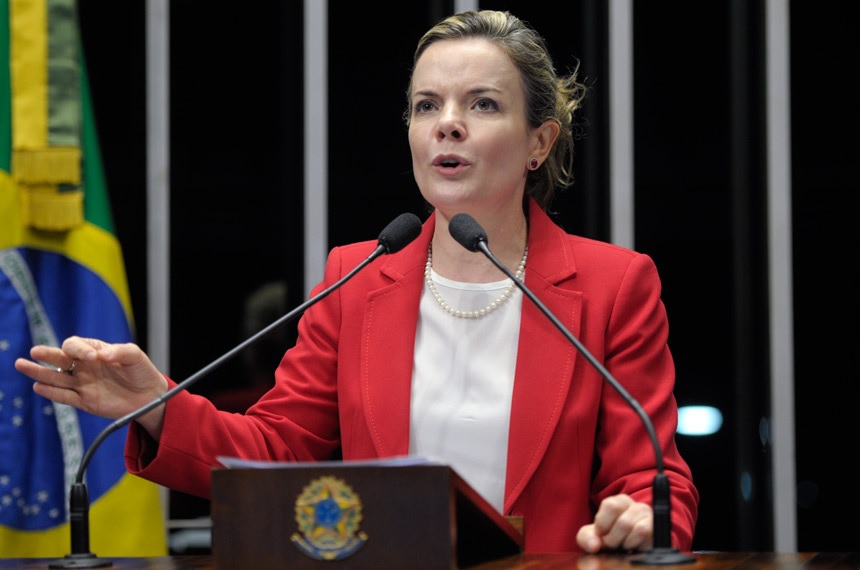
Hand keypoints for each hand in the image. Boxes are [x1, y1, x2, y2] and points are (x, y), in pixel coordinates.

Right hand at [14, 336, 168, 437]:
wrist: (149, 396)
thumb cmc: (141, 371)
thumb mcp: (135, 356)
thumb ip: (120, 352)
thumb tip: (101, 355)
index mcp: (94, 351)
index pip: (76, 346)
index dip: (80, 350)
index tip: (94, 358)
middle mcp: (84, 366)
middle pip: (60, 358)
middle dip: (47, 355)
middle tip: (35, 352)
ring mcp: (82, 384)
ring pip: (57, 377)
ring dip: (39, 373)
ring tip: (22, 365)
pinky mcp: (84, 401)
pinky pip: (65, 396)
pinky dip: (52, 392)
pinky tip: (39, 387)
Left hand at [576, 494, 652, 552]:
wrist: (629, 553)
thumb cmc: (610, 539)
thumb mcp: (593, 537)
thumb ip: (587, 538)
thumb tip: (594, 545)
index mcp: (620, 502)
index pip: (610, 506)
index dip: (603, 525)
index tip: (602, 534)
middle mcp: (637, 506)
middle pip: (623, 522)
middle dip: (613, 540)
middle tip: (613, 544)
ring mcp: (650, 518)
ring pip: (635, 529)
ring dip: (624, 543)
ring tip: (623, 546)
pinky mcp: (657, 530)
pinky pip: (644, 533)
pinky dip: (635, 545)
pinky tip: (634, 548)